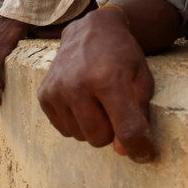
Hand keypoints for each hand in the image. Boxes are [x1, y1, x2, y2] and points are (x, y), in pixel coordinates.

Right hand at [37, 9, 155, 162]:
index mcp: (108, 80)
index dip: (138, 147)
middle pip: (99, 139)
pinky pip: (63, 130)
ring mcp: (57, 91)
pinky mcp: (44, 96)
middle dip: (111, 131)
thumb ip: (138, 115)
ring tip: (96, 103)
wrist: (89, 31)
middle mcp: (77, 86)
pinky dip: (75, 122)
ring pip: (80, 136)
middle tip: (113, 110)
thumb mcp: (141, 79)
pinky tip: (80, 103)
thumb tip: (122, 151)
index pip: (126, 129)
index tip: (144, 155)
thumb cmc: (120, 56)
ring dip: (91, 127)